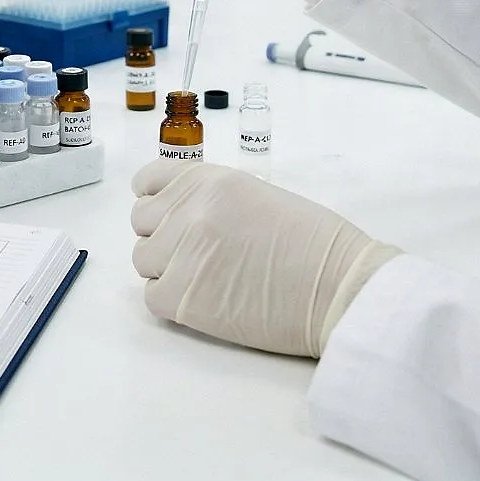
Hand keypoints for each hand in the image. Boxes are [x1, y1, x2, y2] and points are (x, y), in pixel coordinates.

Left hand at [130, 158, 400, 356]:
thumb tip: (184, 218)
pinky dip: (173, 300)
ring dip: (167, 269)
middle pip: (141, 222)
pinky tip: (206, 299)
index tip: (168, 216)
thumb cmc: (315, 245)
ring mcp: (181, 251)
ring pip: (143, 260)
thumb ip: (214, 201)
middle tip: (196, 254)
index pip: (148, 181)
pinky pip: (152, 296)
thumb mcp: (258, 196)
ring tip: (206, 278)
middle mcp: (189, 209)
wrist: (338, 286)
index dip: (157, 201)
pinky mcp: (181, 296)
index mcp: (209, 179)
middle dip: (163, 236)